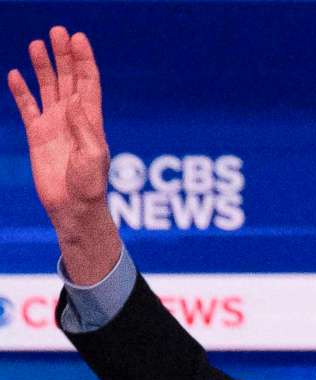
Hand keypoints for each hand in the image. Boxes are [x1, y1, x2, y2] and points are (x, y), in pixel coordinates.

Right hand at [7, 27, 117, 278]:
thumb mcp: (94, 156)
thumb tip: (73, 102)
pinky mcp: (37, 134)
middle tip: (57, 30)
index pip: (88, 82)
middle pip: (68, 78)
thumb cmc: (90, 185)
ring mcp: (55, 124)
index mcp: (92, 119)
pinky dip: (21, 91)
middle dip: (64, 55)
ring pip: (48, 88)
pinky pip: (28, 107)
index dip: (84, 60)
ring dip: (43, 66)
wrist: (72, 206)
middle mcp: (74, 117)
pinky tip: (15, 74)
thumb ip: (85, 128)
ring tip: (36, 44)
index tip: (78, 38)